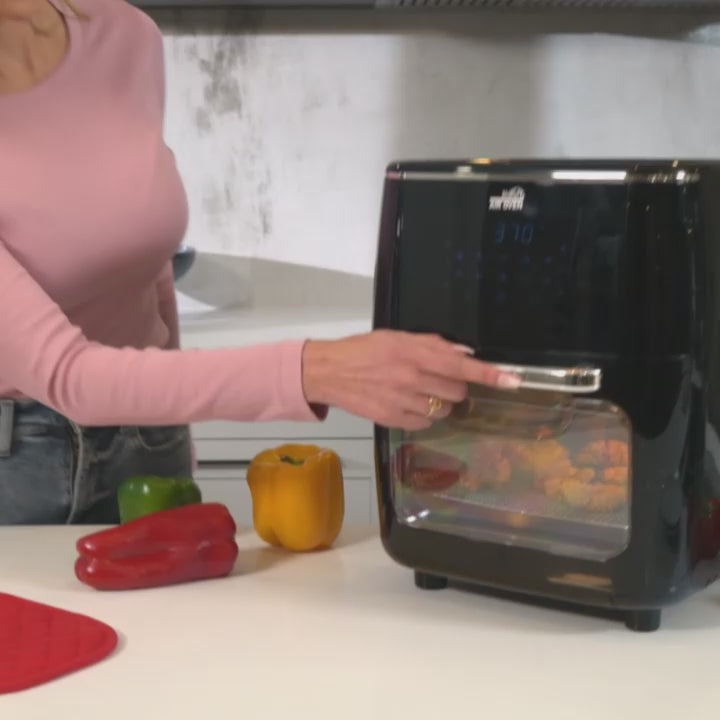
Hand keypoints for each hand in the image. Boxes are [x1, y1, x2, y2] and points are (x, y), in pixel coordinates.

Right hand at [301, 330, 520, 430]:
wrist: (329, 372)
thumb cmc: (364, 350)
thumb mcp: (397, 338)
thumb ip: (432, 344)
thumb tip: (465, 354)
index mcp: (413, 353)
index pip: (461, 367)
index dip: (490, 374)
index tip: (513, 380)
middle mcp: (411, 378)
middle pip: (457, 392)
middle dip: (455, 387)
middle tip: (436, 379)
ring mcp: (402, 401)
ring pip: (442, 410)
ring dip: (438, 402)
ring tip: (417, 391)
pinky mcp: (393, 419)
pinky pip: (425, 423)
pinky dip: (423, 416)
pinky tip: (407, 404)